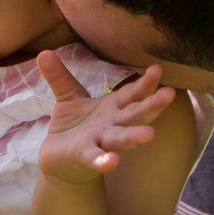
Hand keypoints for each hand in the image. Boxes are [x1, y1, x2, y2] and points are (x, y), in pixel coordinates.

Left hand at [37, 55, 176, 182]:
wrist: (59, 160)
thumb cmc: (72, 127)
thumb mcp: (67, 98)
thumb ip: (59, 77)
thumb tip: (43, 53)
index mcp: (112, 108)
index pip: (132, 94)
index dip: (146, 83)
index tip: (158, 69)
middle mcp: (112, 125)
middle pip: (135, 114)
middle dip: (152, 105)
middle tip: (170, 94)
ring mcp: (100, 142)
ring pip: (120, 138)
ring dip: (134, 136)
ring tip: (149, 134)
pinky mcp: (84, 156)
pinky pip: (95, 157)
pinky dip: (103, 160)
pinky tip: (111, 161)